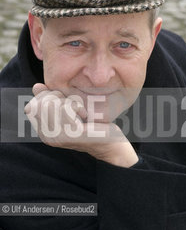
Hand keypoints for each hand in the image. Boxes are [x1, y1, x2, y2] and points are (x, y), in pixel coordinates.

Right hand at [24, 83, 138, 167]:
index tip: (63, 102)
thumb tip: (36, 86)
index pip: (31, 107)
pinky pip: (66, 107)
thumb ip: (52, 99)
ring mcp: (58, 137)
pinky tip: (85, 114)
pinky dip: (77, 105)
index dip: (46, 98)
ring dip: (68, 101)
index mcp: (44, 132)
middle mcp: (47, 137)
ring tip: (79, 111)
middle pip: (40, 103)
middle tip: (73, 105)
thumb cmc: (91, 123)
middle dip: (57, 97)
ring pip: (51, 103)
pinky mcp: (71, 134)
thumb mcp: (68, 109)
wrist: (111, 143)